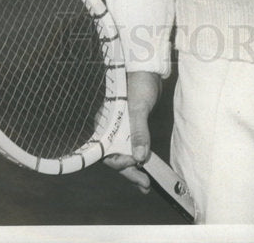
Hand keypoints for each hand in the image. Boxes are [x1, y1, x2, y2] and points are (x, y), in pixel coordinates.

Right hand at [103, 70, 161, 192]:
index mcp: (104, 124)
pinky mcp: (131, 127)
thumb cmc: (139, 83)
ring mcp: (120, 128)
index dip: (119, 163)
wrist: (148, 68)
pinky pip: (132, 147)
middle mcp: (109, 128)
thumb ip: (139, 132)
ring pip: (124, 153)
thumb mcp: (139, 108)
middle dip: (129, 171)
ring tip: (145, 184)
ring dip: (134, 169)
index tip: (134, 165)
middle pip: (115, 156)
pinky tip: (145, 168)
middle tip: (145, 185)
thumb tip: (140, 157)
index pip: (106, 151)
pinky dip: (138, 157)